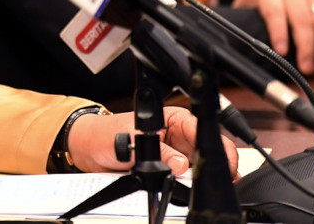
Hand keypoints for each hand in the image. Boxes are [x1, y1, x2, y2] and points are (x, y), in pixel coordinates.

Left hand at [65, 106, 237, 176]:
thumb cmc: (106, 134)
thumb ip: (158, 152)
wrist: (88, 150)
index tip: (225, 166)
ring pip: (196, 172)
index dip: (218, 149)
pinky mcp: (167, 173)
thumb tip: (181, 165)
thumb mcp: (132, 139)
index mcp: (174, 120)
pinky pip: (182, 183)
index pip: (204, 132)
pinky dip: (183, 189)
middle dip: (210, 169)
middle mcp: (178, 138)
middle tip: (207, 182)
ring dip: (195, 181)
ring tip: (189, 187)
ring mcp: (174, 157)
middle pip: (206, 155)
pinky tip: (182, 192)